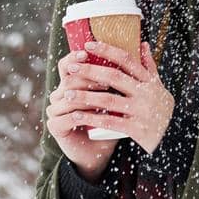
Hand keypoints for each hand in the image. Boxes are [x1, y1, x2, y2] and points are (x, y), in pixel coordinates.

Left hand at [46, 40, 174, 165]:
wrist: (175, 136)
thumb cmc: (163, 109)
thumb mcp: (159, 86)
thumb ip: (149, 66)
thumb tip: (143, 43)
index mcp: (149, 81)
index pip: (126, 60)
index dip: (107, 50)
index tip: (88, 45)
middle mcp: (145, 93)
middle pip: (114, 77)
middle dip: (90, 71)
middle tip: (71, 67)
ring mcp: (141, 111)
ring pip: (109, 100)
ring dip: (86, 96)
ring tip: (67, 93)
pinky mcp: (137, 129)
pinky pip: (110, 122)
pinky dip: (92, 118)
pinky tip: (77, 116)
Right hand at [46, 49, 120, 181]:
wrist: (97, 153)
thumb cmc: (109, 123)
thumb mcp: (119, 96)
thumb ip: (127, 72)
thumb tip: (144, 45)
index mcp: (70, 84)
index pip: (66, 64)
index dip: (74, 56)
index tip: (89, 51)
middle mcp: (58, 95)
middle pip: (68, 78)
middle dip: (88, 77)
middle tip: (107, 79)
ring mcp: (54, 110)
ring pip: (69, 96)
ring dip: (88, 95)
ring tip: (106, 94)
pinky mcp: (55, 126)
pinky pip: (69, 117)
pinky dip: (85, 115)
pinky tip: (98, 114)